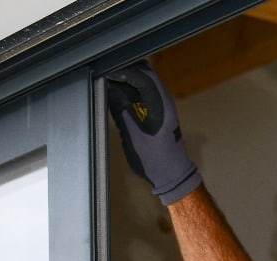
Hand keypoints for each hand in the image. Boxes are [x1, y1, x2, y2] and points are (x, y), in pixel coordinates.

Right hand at [106, 62, 201, 205]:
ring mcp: (162, 103)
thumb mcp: (133, 137)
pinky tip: (116, 90)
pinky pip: (143, 90)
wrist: (172, 175)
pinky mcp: (158, 109)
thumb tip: (109, 90)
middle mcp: (164, 99)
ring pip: (144, 79)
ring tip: (107, 79)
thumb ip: (121, 112)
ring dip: (127, 77)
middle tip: (104, 72)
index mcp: (162, 105)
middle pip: (145, 73)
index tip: (106, 71)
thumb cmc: (154, 161)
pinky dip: (130, 87)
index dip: (125, 71)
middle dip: (126, 69)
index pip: (144, 77)